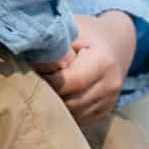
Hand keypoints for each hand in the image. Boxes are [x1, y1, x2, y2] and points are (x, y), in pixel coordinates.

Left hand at [38, 11, 133, 126]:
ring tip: (42, 90)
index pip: (70, 81)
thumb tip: (32, 62)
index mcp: (103, 62)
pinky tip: (55, 98)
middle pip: (70, 102)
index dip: (48, 81)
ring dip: (54, 106)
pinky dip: (64, 112)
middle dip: (48, 95)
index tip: (31, 73)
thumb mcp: (72, 29)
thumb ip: (55, 45)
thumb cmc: (87, 34)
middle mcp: (110, 85)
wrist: (116, 44)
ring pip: (73, 115)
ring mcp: (109, 101)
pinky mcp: (104, 112)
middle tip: (31, 85)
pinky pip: (78, 120)